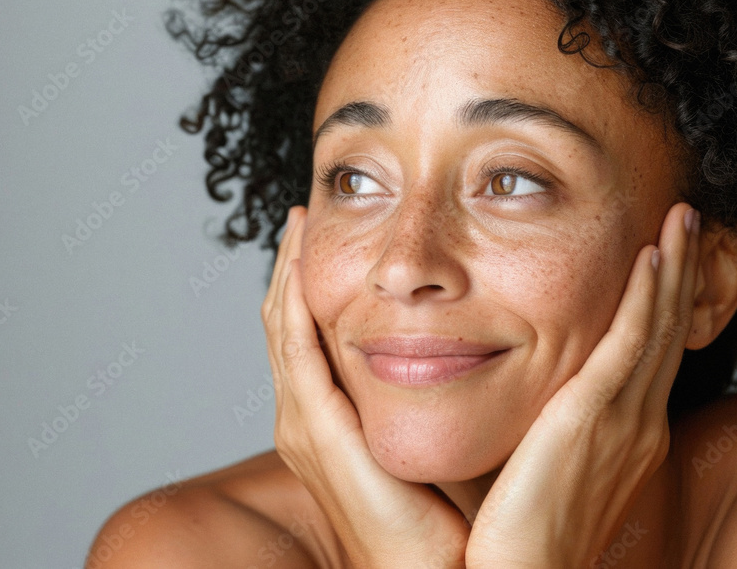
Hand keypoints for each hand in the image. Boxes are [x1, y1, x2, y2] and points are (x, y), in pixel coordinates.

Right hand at [262, 205, 471, 568]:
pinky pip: (297, 350)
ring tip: (299, 224)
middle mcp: (302, 419)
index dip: (307, 286)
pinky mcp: (317, 431)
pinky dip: (293, 302)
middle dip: (291, 267)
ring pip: (282, 327)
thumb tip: (454, 354)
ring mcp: (303, 425)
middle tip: (302, 217)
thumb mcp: (419, 442)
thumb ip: (421, 399)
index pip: (305, 337)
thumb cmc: (434, 519)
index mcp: (323, 422)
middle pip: (283, 324)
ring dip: (288, 271)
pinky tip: (299, 264)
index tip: (322, 239)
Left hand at [464, 202, 702, 567]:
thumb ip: (541, 423)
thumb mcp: (541, 465)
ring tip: (679, 220)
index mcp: (624, 436)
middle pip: (664, 332)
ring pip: (656, 327)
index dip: (660, 305)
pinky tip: (652, 256)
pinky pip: (630, 343)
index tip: (660, 260)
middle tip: (682, 221)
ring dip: (670, 269)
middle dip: (677, 274)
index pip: (648, 356)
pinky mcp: (594, 416)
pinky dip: (645, 297)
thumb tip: (514, 392)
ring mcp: (623, 420)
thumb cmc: (517, 530)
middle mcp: (636, 424)